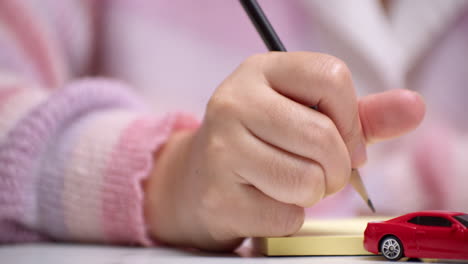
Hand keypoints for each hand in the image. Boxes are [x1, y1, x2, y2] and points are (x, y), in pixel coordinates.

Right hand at [144, 52, 424, 250]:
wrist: (197, 177)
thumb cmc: (259, 141)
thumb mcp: (304, 113)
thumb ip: (361, 114)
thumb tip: (413, 108)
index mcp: (260, 70)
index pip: (331, 78)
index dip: (351, 118)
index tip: (343, 138)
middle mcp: (234, 102)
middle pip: (323, 138)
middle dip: (336, 167)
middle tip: (319, 169)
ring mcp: (221, 149)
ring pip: (308, 182)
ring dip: (312, 193)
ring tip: (289, 182)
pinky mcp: (219, 194)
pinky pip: (287, 216)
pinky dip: (288, 216)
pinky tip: (265, 199)